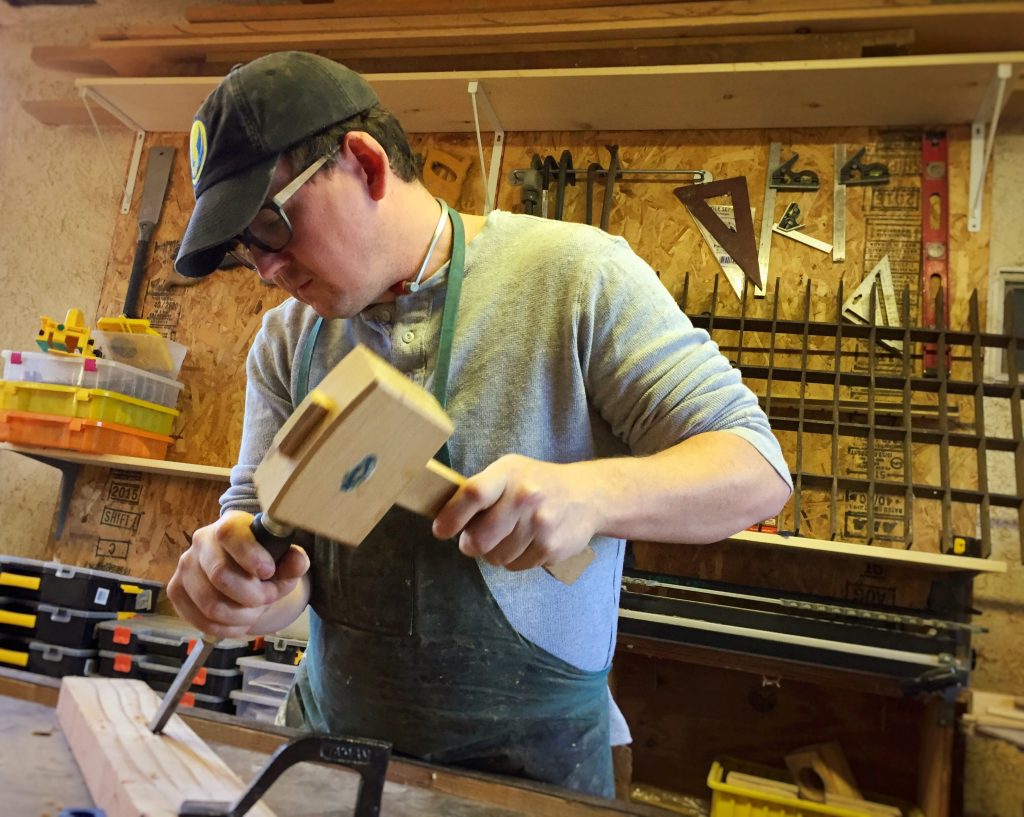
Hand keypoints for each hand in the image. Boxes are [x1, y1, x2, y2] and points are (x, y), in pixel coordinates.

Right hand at [167, 510, 309, 637]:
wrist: (244, 577)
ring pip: (211, 604)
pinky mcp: (176, 590)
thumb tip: (298, 561)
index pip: (230, 535)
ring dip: (241, 615)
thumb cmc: (266, 564)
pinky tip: (240, 621)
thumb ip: (294, 561)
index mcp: (230, 524)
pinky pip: (200, 620)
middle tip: (268, 597)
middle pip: (220, 575)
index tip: (268, 572)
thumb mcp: (285, 561)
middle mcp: (202, 541)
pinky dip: (226, 628)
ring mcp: (185, 566)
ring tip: (255, 611)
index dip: (250, 556)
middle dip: (252, 595)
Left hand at [432, 454, 602, 570]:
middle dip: (470, 544)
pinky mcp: (551, 548)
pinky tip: (526, 543)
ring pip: (496, 557)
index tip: (441, 530)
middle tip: (473, 540)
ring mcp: (540, 524)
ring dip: (494, 553)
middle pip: (480, 537)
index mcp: (509, 474)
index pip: (473, 494)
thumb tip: (446, 518)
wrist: (587, 495)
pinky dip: (515, 560)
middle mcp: (525, 497)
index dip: (451, 516)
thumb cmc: (538, 483)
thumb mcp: (510, 471)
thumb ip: (481, 490)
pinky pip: (516, 566)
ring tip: (508, 537)